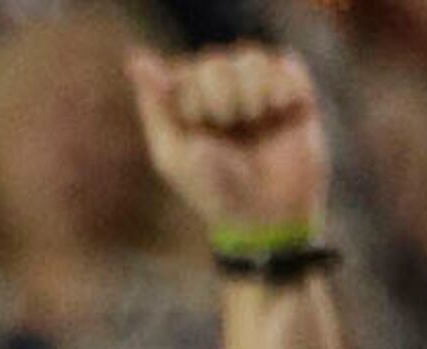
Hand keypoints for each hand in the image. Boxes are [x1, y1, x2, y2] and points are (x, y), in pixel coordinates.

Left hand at [125, 45, 327, 234]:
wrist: (269, 211)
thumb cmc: (212, 189)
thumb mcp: (174, 154)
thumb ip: (156, 106)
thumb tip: (136, 59)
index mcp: (184, 101)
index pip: (182, 73)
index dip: (192, 102)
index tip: (199, 130)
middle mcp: (218, 88)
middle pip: (215, 63)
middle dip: (222, 101)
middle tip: (231, 129)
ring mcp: (255, 86)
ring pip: (250, 58)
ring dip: (253, 94)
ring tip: (258, 122)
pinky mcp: (291, 88)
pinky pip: (284, 63)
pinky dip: (283, 89)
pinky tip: (283, 113)